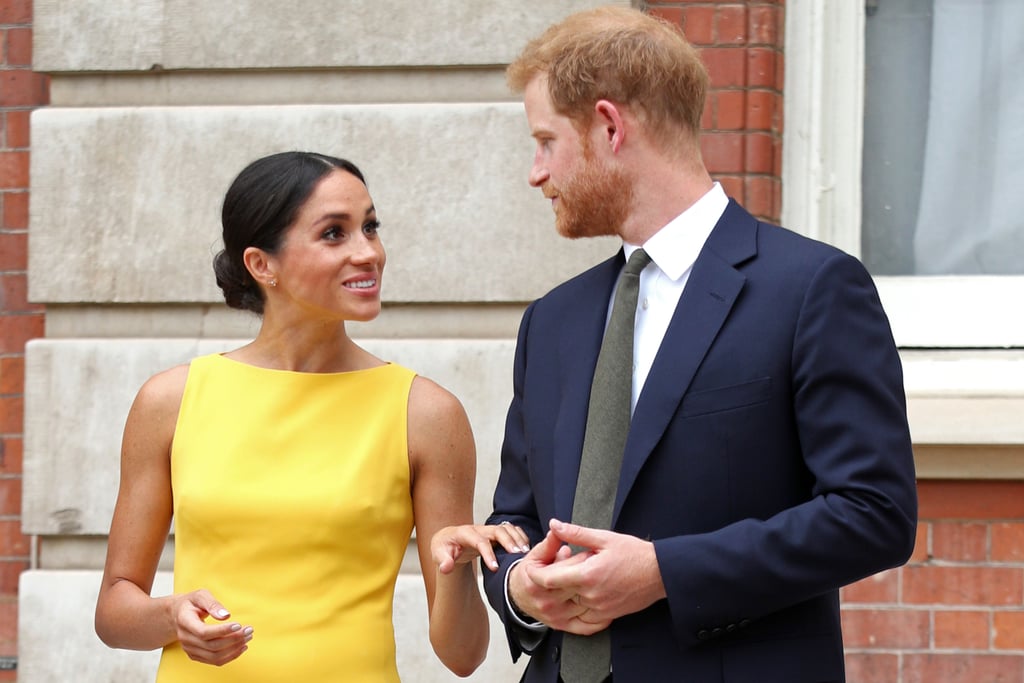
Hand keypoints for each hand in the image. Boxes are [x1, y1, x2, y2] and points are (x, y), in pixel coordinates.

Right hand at [171, 589, 252, 665]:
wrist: (177, 615)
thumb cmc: (191, 603)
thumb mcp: (201, 595)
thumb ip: (212, 604)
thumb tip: (226, 616)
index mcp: (185, 622)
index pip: (204, 632)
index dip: (222, 631)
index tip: (239, 625)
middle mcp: (185, 638)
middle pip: (212, 646)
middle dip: (234, 639)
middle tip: (249, 630)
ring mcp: (189, 649)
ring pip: (214, 656)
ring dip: (234, 648)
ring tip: (248, 637)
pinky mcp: (195, 655)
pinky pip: (214, 661)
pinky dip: (230, 656)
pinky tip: (241, 647)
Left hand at [432, 522, 530, 573]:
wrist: (448, 540)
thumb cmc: (444, 547)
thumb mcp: (438, 554)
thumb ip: (442, 561)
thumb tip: (446, 567)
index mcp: (464, 533)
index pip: (479, 541)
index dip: (488, 553)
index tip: (495, 567)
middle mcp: (478, 529)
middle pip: (497, 530)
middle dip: (509, 542)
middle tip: (518, 556)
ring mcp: (488, 530)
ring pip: (506, 529)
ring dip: (517, 539)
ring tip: (525, 553)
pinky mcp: (495, 533)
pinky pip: (511, 530)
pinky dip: (520, 537)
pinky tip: (526, 549)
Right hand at [508, 527, 608, 634]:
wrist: (519, 595)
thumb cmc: (530, 572)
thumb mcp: (536, 554)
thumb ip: (549, 543)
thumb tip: (557, 528)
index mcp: (538, 583)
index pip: (566, 570)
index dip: (581, 559)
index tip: (592, 552)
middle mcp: (547, 602)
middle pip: (578, 586)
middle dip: (591, 573)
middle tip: (603, 564)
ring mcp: (556, 616)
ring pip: (585, 605)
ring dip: (597, 592)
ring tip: (603, 579)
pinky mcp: (563, 626)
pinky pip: (587, 626)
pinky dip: (600, 618)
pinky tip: (607, 604)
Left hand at [512, 519, 665, 633]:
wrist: (660, 573)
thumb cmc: (634, 553)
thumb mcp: (604, 538)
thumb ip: (576, 533)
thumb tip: (555, 524)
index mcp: (587, 574)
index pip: (550, 579)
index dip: (536, 574)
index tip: (531, 569)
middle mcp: (591, 595)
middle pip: (557, 594)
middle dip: (548, 584)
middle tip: (546, 573)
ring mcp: (600, 608)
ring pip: (570, 606)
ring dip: (563, 596)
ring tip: (565, 582)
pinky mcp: (608, 615)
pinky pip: (584, 618)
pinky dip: (577, 609)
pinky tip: (578, 598)